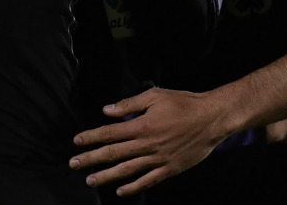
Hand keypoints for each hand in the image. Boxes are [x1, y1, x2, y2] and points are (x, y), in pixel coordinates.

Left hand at [71, 88, 230, 196]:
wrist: (212, 118)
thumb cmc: (185, 103)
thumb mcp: (156, 96)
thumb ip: (130, 103)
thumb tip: (107, 110)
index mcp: (142, 125)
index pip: (110, 133)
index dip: (91, 137)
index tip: (77, 141)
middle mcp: (146, 144)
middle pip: (113, 153)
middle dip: (91, 159)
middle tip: (73, 164)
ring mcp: (158, 159)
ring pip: (126, 170)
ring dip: (106, 176)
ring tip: (90, 180)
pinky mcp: (169, 168)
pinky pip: (147, 181)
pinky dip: (133, 187)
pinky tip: (120, 191)